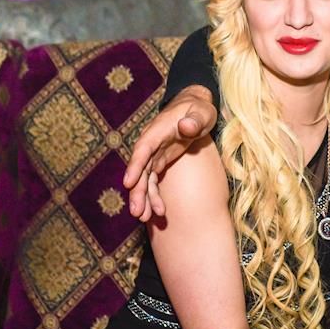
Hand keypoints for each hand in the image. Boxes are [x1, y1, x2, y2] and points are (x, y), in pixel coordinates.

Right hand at [123, 85, 217, 220]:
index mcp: (158, 131)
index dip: (135, 165)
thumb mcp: (202, 112)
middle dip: (137, 190)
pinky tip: (157, 212)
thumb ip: (195, 119)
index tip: (127, 183)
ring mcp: (154, 155)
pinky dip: (154, 196)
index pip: (143, 148)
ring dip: (143, 198)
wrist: (196, 110)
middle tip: (137, 212)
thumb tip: (186, 126)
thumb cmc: (199, 110)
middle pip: (140, 169)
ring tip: (144, 218)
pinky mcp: (159, 162)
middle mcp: (151, 144)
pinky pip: (153, 181)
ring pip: (144, 179)